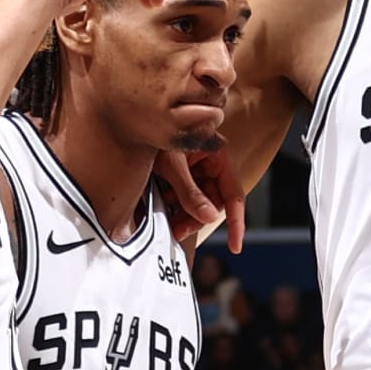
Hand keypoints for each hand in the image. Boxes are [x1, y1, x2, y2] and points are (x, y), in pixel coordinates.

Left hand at [156, 141, 245, 255]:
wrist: (134, 123)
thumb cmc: (155, 131)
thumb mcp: (173, 165)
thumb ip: (190, 192)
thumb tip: (209, 217)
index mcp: (219, 156)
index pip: (234, 195)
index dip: (236, 223)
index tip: (235, 246)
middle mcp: (213, 164)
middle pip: (214, 202)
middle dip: (197, 219)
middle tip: (179, 231)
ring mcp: (199, 169)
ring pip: (200, 203)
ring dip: (185, 215)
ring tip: (170, 222)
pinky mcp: (186, 174)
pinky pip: (188, 196)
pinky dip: (178, 205)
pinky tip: (165, 206)